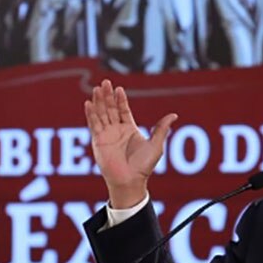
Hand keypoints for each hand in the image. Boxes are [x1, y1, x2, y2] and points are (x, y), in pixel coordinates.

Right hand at [84, 79, 176, 207]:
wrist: (130, 181)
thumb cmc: (143, 166)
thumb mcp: (156, 145)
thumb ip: (161, 129)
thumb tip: (174, 115)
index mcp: (130, 129)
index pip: (123, 110)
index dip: (121, 100)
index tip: (119, 89)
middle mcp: (117, 130)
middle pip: (111, 109)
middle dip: (108, 96)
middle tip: (106, 82)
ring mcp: (107, 135)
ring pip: (101, 114)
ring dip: (99, 102)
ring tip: (98, 89)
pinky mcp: (98, 141)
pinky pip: (93, 125)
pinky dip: (91, 114)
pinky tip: (89, 103)